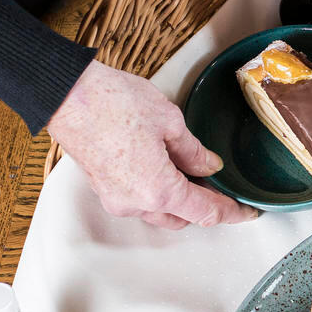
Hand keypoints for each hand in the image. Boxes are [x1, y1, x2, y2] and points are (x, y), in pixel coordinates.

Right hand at [46, 60, 258, 228]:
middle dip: (204, 204)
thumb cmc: (112, 103)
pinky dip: (156, 192)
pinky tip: (165, 168)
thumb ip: (194, 151)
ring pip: (158, 212)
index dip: (232, 212)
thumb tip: (208, 166)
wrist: (65, 94)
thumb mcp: (170, 121)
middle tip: (221, 184)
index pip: (207, 212)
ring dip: (178, 199)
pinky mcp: (102, 187)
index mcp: (159, 191)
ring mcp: (115, 198)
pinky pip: (138, 201)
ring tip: (193, 172)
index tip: (247, 212)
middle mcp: (135, 203)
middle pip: (182, 217)